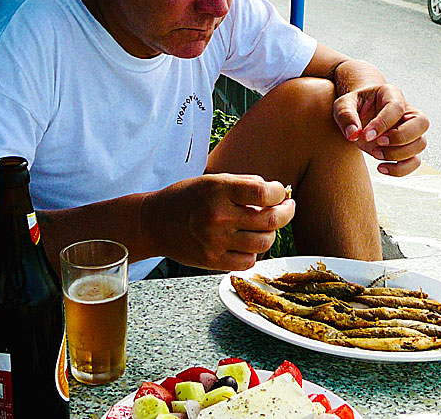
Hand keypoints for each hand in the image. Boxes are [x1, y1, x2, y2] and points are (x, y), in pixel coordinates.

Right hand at [142, 174, 293, 270]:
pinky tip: (246, 242)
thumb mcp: (214, 180)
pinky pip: (248, 261)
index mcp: (219, 190)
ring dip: (270, 233)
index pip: (264, 193)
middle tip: (287, 208)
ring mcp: (215, 241)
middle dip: (286, 213)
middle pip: (270, 220)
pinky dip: (253, 252)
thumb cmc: (188, 197)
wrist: (153, 222)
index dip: (279, 193)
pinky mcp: (212, 261)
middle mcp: (217, 216)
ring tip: (263, 226)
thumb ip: (246, 185)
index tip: (280, 193)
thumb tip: (278, 195)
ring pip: (264, 243)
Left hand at [333, 84, 428, 176]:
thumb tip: (353, 134)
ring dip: (398, 154)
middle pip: (422, 123)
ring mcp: (411, 130)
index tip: (365, 135)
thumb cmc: (354, 106)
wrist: (358, 114)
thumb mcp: (343, 105)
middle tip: (378, 143)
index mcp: (392, 95)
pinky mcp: (408, 148)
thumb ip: (345, 115)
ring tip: (375, 154)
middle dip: (400, 137)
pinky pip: (415, 162)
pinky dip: (400, 169)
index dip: (383, 123)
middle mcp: (407, 112)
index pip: (397, 107)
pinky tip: (381, 167)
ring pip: (420, 144)